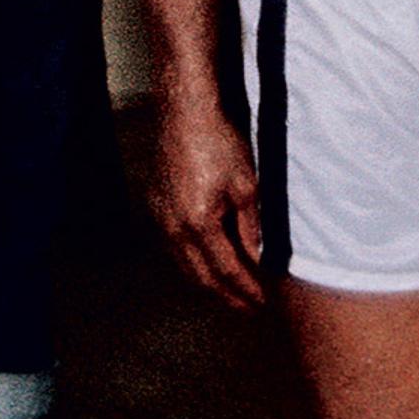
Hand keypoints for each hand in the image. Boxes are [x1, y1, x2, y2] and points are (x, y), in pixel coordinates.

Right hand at [151, 91, 264, 308]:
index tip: (263, 302)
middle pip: (201, 278)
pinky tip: (207, 262)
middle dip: (227, 296)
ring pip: (184, 266)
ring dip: (208, 283)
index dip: (246, 290)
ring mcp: (160, 218)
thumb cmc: (218, 142)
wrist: (184, 110)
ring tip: (231, 292)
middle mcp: (173, 228)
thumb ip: (251, 227)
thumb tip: (258, 258)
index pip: (226, 271)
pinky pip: (173, 247)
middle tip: (249, 307)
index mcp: (198, 224)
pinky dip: (192, 262)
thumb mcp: (246, 186)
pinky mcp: (155, 206)